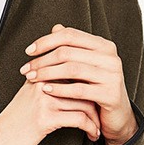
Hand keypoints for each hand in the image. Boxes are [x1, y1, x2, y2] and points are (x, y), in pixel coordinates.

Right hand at [0, 71, 101, 144]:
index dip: (91, 83)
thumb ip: (45, 75)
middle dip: (96, 99)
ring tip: (98, 127)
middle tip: (103, 110)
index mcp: (40, 73)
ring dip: (95, 118)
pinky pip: (78, 119)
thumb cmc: (16, 118)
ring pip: (83, 102)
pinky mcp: (46, 119)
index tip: (98, 95)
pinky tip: (92, 134)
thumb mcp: (29, 92)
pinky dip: (90, 128)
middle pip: (82, 83)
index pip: (74, 68)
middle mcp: (42, 83)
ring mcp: (44, 100)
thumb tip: (58, 55)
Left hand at [20, 23, 138, 144]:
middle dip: (43, 60)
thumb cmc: (98, 90)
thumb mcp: (85, 66)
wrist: (117, 116)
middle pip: (68, 52)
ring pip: (72, 69)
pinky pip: (79, 90)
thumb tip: (55, 28)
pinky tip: (46, 90)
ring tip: (32, 79)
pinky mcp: (110, 94)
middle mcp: (110, 57)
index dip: (46, 41)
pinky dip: (60, 89)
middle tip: (26, 69)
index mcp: (103, 46)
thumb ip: (73, 47)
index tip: (28, 51)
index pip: (70, 35)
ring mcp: (112, 75)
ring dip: (47, 74)